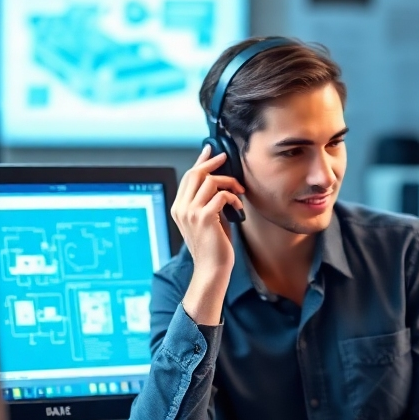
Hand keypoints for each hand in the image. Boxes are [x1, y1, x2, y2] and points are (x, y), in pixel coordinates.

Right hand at [172, 146, 245, 324]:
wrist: (211, 269)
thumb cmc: (213, 247)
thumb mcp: (207, 221)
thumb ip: (208, 203)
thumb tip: (220, 185)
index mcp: (179, 208)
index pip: (188, 177)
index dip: (200, 161)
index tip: (210, 150)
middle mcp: (181, 208)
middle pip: (196, 174)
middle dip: (213, 163)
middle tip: (227, 158)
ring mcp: (191, 212)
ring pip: (210, 181)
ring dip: (229, 183)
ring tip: (239, 193)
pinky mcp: (204, 217)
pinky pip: (221, 195)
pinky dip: (233, 198)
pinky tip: (239, 208)